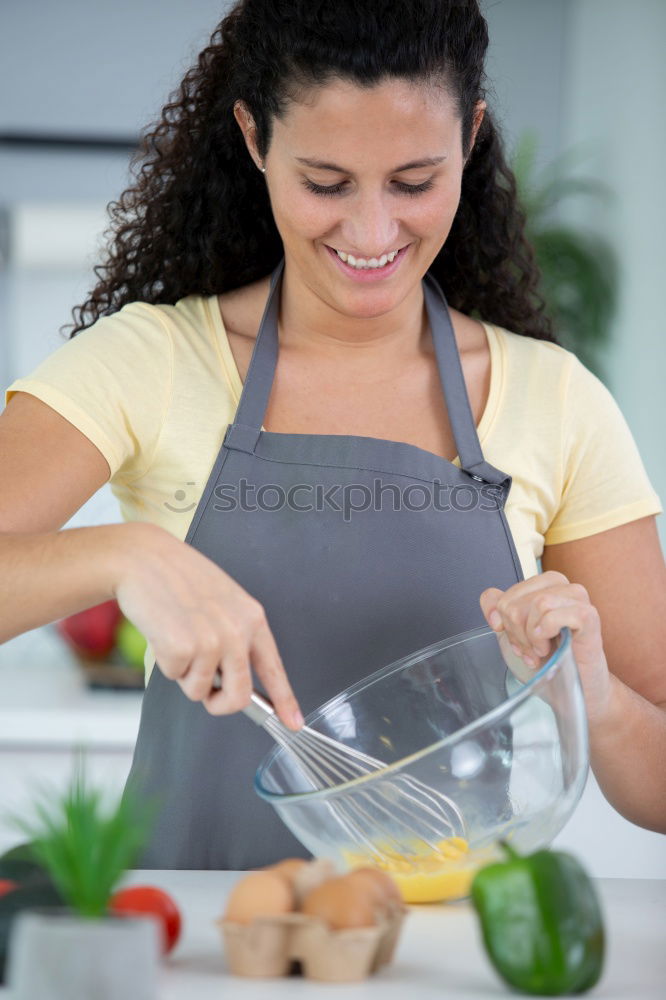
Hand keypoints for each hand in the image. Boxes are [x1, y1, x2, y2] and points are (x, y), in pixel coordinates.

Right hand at [110, 522, 303, 728]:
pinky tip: (163, 633)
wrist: (144, 559)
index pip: (273, 667)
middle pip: (239, 696)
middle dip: (219, 703)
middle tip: (204, 690)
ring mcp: (212, 642)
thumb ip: (234, 635)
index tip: (293, 722)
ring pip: (200, 691)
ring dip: (185, 675)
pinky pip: (175, 678)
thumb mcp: (223, 601)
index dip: (284, 699)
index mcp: (252, 618)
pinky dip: (165, 663)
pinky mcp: (183, 649)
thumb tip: (233, 679)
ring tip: (177, 638)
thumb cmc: (179, 578)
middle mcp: (237, 632)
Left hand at [479, 571, 612, 723]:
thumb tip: (491, 602)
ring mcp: (578, 600)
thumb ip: (497, 609)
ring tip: (540, 651)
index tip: (517, 642)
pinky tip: (549, 647)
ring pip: (538, 603)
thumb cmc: (549, 659)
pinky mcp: (589, 617)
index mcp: (545, 586)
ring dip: (532, 636)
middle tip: (530, 651)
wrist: (575, 689)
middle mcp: (563, 587)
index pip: (505, 597)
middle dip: (517, 633)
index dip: (504, 625)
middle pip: (517, 601)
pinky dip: (544, 634)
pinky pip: (555, 614)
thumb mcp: (514, 633)